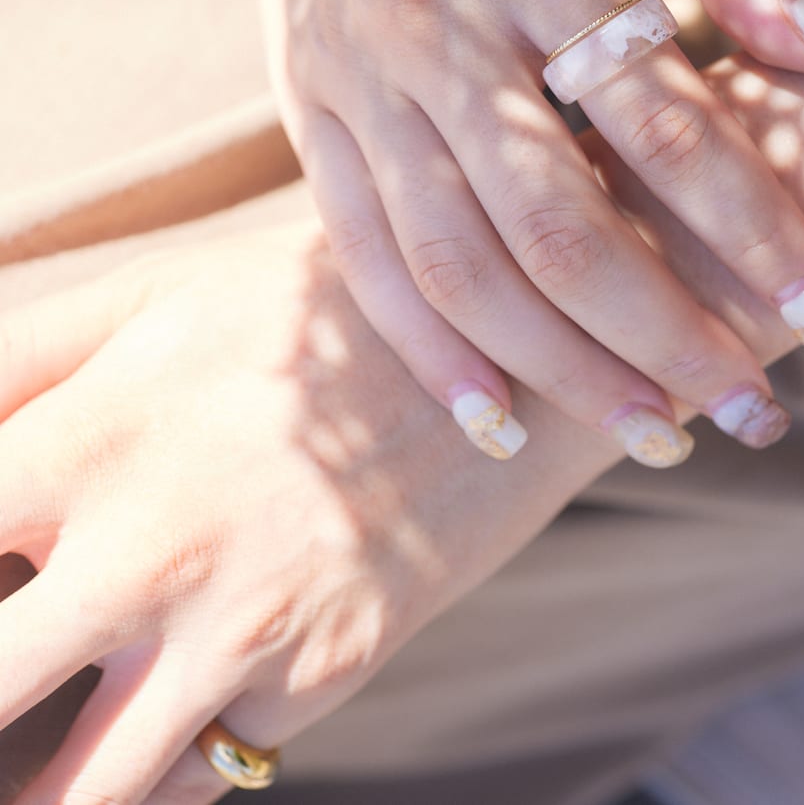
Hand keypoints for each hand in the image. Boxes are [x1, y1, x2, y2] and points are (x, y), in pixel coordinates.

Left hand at [0, 222, 608, 804]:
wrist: (506, 354)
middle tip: (7, 666)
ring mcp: (237, 631)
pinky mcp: (314, 682)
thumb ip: (17, 355)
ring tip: (34, 747)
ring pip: (72, 796)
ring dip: (38, 786)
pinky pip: (189, 771)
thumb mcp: (160, 296)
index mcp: (90, 438)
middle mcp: (149, 549)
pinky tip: (152, 714)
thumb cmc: (312, 312)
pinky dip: (153, 764)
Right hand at [209, 0, 803, 463]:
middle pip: (556, 223)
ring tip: (658, 437)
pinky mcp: (308, 108)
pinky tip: (497, 417)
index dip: (752, 221)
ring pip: (458, 263)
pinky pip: (363, 252)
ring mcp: (354, 74)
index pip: (659, 117)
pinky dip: (428, 347)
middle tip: (761, 411)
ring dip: (560, 367)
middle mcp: (432, 24)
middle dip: (666, 333)